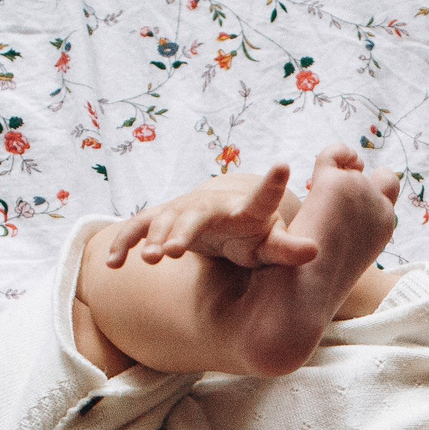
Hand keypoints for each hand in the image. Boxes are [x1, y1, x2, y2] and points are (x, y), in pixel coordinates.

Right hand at [100, 163, 323, 270]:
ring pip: (162, 221)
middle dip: (182, 232)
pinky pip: (138, 229)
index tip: (284, 165)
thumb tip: (315, 251)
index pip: (263, 197)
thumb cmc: (253, 233)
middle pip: (195, 216)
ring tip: (149, 258)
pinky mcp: (161, 220)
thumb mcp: (271, 244)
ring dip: (152, 238)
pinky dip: (124, 243)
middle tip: (172, 251)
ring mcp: (181, 211)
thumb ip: (288, 249)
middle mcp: (210, 206)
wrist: (224, 216)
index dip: (272, 183)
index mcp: (246, 210)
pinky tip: (113, 264)